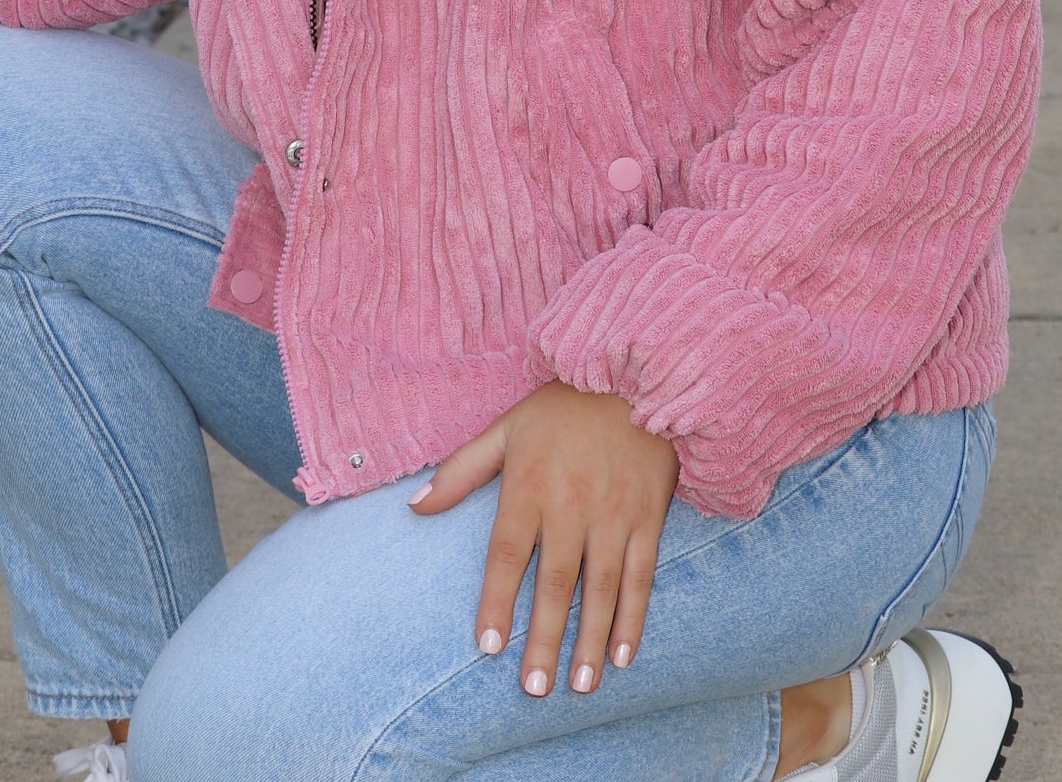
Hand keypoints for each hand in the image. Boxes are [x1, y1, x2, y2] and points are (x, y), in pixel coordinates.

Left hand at [409, 380, 678, 696]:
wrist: (634, 374)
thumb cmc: (562, 406)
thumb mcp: (505, 427)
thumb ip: (460, 470)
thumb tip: (413, 506)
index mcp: (530, 485)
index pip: (507, 552)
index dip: (496, 599)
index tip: (487, 645)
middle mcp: (571, 505)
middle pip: (554, 582)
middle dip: (544, 637)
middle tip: (533, 688)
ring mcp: (613, 514)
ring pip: (600, 588)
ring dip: (589, 640)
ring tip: (577, 686)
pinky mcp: (648, 517)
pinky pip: (641, 576)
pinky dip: (634, 618)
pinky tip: (622, 656)